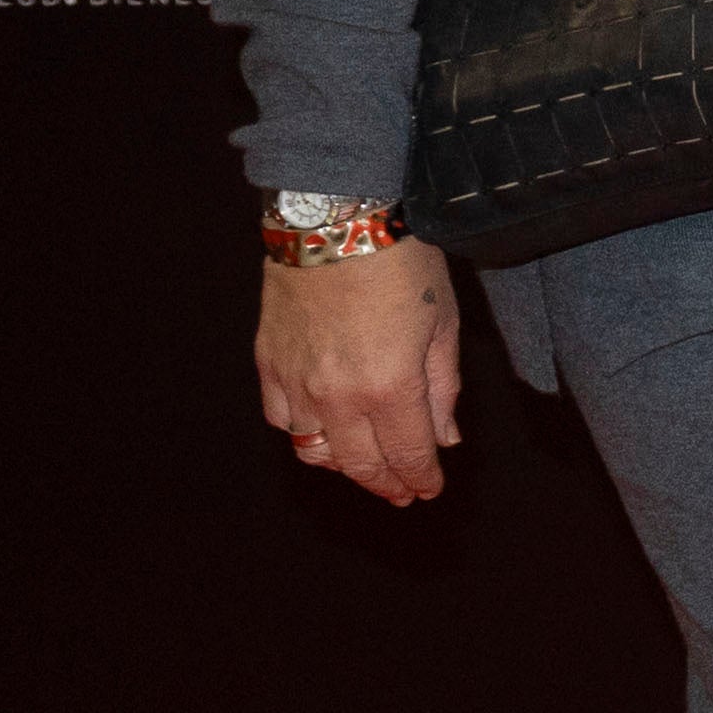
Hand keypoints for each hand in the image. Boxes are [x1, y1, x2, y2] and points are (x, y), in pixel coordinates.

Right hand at [254, 238, 466, 504]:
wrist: (336, 219)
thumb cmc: (400, 265)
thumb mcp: (443, 325)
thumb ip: (442, 389)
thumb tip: (444, 438)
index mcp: (390, 387)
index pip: (406, 454)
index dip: (419, 479)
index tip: (428, 491)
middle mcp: (338, 395)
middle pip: (359, 463)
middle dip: (384, 483)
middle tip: (401, 493)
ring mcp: (296, 381)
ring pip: (313, 449)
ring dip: (342, 465)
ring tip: (364, 465)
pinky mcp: (268, 362)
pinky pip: (280, 418)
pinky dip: (302, 433)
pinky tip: (322, 431)